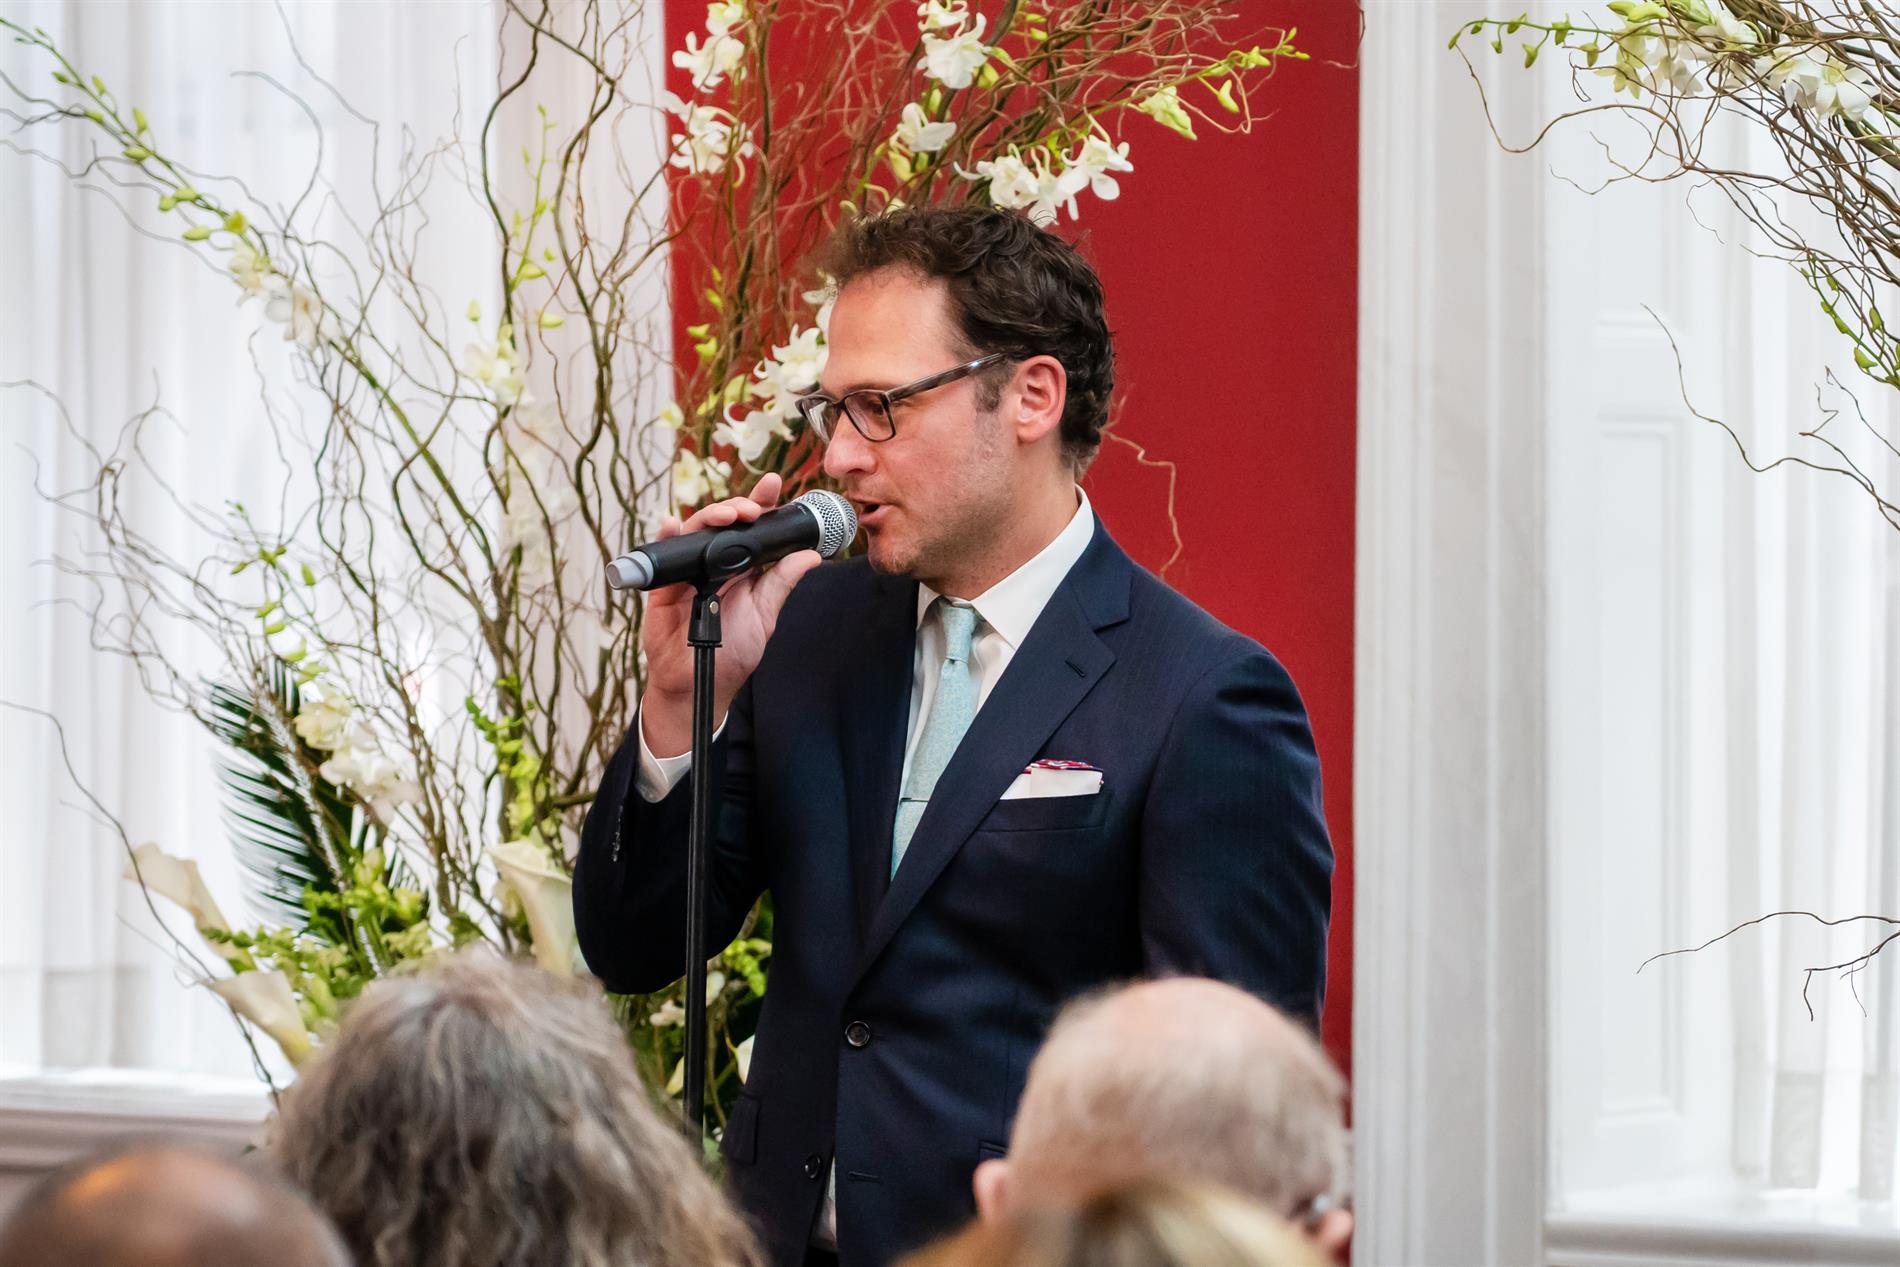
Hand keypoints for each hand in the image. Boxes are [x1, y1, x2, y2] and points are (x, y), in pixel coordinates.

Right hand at [639, 472, 822, 756]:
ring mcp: (689, 571)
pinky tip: (673, 524)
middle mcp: (715, 563)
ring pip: (696, 532)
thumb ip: (781, 584)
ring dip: (710, 517)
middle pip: (723, 523)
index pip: (753, 529)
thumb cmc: (732, 652)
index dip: (762, 504)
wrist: (701, 685)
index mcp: (742, 568)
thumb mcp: (764, 616)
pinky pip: (663, 556)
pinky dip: (667, 537)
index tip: (774, 484)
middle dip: (738, 507)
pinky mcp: (665, 585)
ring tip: (728, 515)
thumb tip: (810, 555)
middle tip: (753, 509)